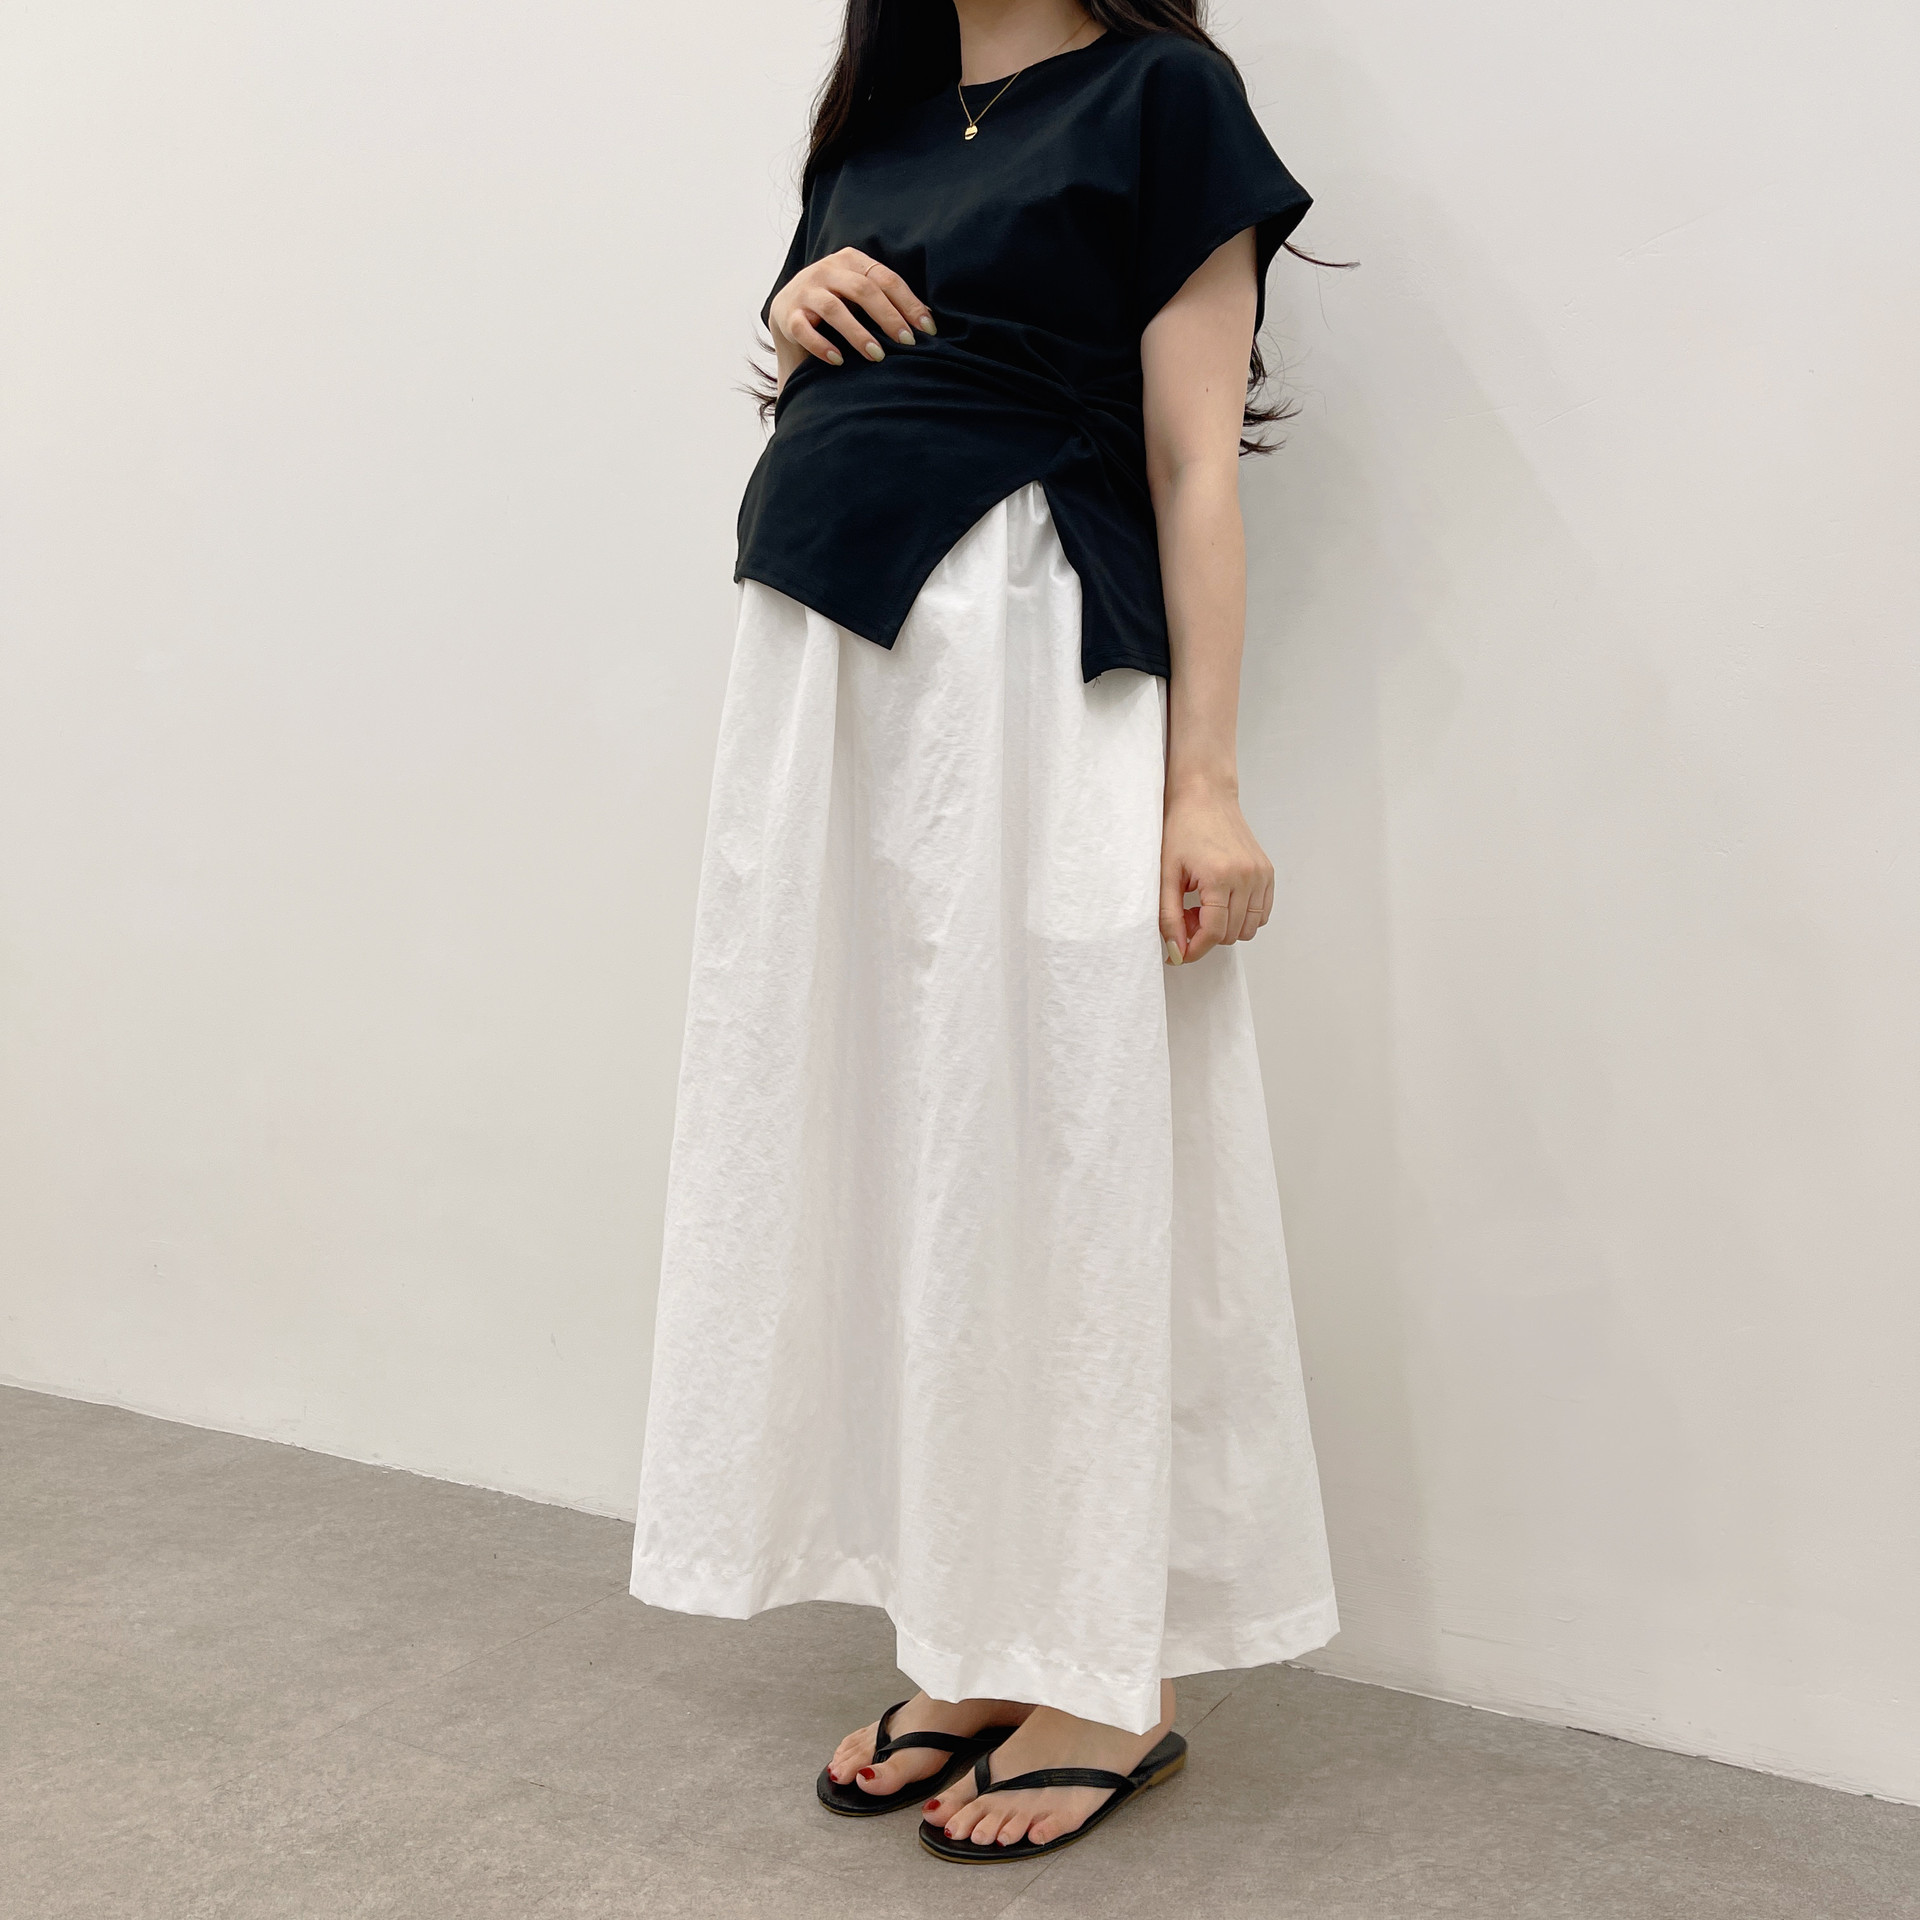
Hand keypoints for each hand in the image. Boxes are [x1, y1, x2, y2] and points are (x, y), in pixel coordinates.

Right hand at [769, 247, 935, 369]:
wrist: (789, 312)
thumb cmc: (838, 306)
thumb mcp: (861, 296)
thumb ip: (888, 301)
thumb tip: (929, 321)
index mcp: (850, 260)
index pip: (885, 278)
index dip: (908, 303)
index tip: (927, 329)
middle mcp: (826, 270)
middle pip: (862, 290)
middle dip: (888, 318)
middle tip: (907, 343)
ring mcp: (805, 291)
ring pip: (833, 309)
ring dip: (858, 334)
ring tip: (877, 356)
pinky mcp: (788, 314)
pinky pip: (804, 330)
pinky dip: (821, 345)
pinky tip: (838, 360)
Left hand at [1159, 787, 1273, 964]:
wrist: (1205, 797)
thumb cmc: (1182, 829)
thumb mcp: (1167, 874)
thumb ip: (1170, 916)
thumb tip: (1176, 951)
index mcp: (1221, 876)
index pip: (1214, 933)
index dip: (1195, 950)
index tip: (1179, 954)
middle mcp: (1248, 877)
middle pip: (1231, 934)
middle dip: (1206, 936)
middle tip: (1186, 916)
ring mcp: (1261, 875)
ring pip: (1249, 928)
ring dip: (1225, 928)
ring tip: (1203, 907)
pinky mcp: (1268, 873)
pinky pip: (1261, 914)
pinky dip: (1242, 918)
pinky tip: (1221, 902)